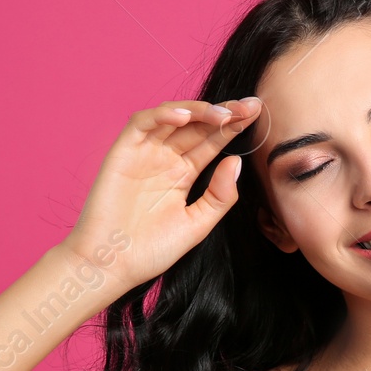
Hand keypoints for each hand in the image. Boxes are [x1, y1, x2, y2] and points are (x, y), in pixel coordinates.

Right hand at [61, 98, 262, 287]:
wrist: (112, 265)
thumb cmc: (151, 250)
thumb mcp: (197, 224)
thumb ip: (219, 196)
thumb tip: (235, 162)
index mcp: (183, 174)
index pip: (211, 142)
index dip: (233, 128)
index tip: (257, 115)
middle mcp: (165, 159)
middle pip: (197, 126)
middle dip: (224, 113)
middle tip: (250, 105)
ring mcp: (144, 153)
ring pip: (173, 118)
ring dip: (198, 110)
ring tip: (223, 113)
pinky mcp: (123, 151)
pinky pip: (142, 123)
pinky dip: (163, 114)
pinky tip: (185, 116)